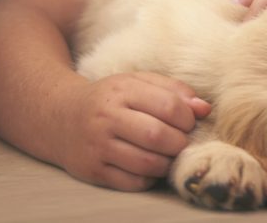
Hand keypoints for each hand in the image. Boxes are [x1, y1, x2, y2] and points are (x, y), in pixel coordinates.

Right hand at [58, 71, 211, 190]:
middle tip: (180, 141)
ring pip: (147, 163)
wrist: (62, 117)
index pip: (169, 106)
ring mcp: (98, 146)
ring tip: (167, 154)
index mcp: (121, 90)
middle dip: (180, 142)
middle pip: (159, 136)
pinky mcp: (93, 170)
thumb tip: (204, 109)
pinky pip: (133, 183)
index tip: (188, 122)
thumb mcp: (137, 83)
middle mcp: (106, 118)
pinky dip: (149, 178)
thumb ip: (173, 90)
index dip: (188, 118)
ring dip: (167, 163)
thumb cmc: (110, 99)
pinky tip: (149, 167)